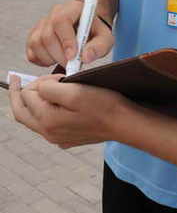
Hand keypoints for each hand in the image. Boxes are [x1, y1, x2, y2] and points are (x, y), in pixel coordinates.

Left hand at [9, 74, 128, 147]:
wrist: (124, 122)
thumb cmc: (104, 105)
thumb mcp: (75, 90)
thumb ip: (50, 88)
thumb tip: (38, 87)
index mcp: (48, 121)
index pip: (27, 97)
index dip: (36, 81)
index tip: (52, 74)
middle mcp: (49, 133)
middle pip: (22, 113)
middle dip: (18, 95)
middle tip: (15, 80)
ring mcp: (58, 138)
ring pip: (33, 119)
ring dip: (31, 103)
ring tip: (38, 88)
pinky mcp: (67, 138)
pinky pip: (46, 124)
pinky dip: (43, 111)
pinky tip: (52, 102)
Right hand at [26, 0, 113, 67]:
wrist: (87, 32)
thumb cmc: (94, 33)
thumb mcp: (105, 39)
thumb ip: (99, 47)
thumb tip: (86, 57)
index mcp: (73, 8)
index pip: (61, 21)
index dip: (65, 40)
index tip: (73, 57)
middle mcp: (55, 13)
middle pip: (47, 35)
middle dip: (59, 55)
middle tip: (71, 64)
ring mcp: (42, 24)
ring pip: (36, 44)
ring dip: (50, 59)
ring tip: (64, 60)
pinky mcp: (34, 36)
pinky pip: (31, 52)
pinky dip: (42, 61)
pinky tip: (55, 59)